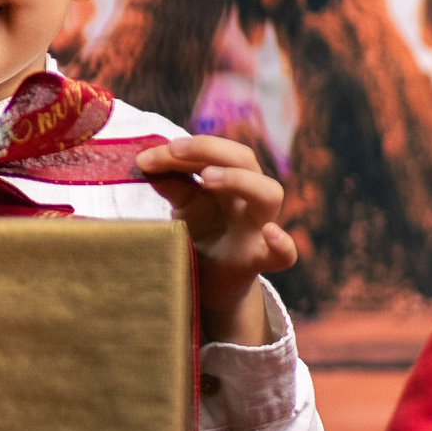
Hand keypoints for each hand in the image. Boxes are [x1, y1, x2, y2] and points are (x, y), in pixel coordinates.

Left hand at [133, 134, 298, 345]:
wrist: (208, 282)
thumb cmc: (201, 236)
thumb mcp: (184, 206)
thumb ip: (171, 184)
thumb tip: (146, 161)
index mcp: (230, 180)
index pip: (216, 151)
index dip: (185, 148)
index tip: (148, 157)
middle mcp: (247, 197)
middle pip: (245, 159)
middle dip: (210, 148)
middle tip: (175, 151)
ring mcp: (257, 227)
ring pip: (270, 193)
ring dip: (239, 180)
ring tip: (206, 178)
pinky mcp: (258, 261)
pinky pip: (285, 255)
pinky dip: (283, 244)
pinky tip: (270, 233)